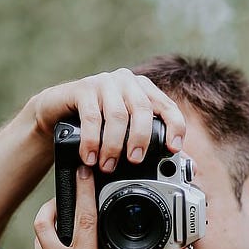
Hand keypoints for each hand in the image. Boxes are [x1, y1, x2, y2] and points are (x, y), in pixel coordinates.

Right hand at [27, 68, 185, 170]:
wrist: (56, 112)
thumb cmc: (97, 125)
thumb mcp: (126, 134)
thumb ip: (155, 146)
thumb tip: (192, 167)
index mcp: (144, 90)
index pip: (168, 106)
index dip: (175, 126)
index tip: (173, 149)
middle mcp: (127, 82)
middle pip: (143, 110)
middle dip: (140, 139)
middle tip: (134, 162)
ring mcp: (104, 82)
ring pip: (117, 115)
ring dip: (113, 145)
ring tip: (107, 166)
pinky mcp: (82, 88)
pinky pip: (91, 116)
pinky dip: (91, 140)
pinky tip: (89, 157)